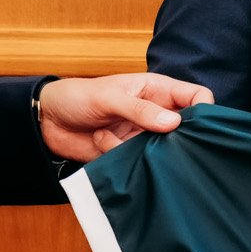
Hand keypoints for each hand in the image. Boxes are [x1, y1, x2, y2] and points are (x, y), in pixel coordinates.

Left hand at [37, 72, 210, 160]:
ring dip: (136, 147)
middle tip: (152, 139)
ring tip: (109, 132)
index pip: (196, 97)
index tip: (195, 126)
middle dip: (172, 139)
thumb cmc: (78, 96)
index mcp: (157, 90)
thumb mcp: (109, 97)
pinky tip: (99, 139)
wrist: (47, 121)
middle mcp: (155, 113)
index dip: (203, 110)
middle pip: (184, 129)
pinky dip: (116, 152)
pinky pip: (137, 162)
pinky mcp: (129, 154)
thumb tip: (175, 123)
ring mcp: (143, 135)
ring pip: (161, 150)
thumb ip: (141, 110)